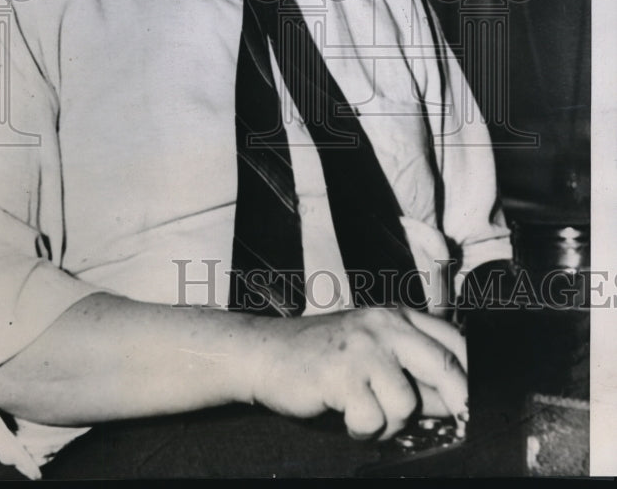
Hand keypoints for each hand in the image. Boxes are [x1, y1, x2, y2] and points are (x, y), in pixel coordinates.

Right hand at [245, 305, 466, 440]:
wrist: (266, 352)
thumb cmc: (321, 357)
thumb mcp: (372, 355)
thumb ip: (412, 374)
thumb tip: (454, 404)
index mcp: (396, 316)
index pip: (452, 341)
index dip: (472, 374)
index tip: (480, 403)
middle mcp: (383, 325)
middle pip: (443, 365)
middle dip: (459, 401)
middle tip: (463, 423)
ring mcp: (363, 347)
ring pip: (407, 404)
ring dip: (388, 422)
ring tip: (365, 413)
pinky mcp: (341, 373)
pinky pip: (373, 419)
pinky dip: (363, 429)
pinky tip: (347, 415)